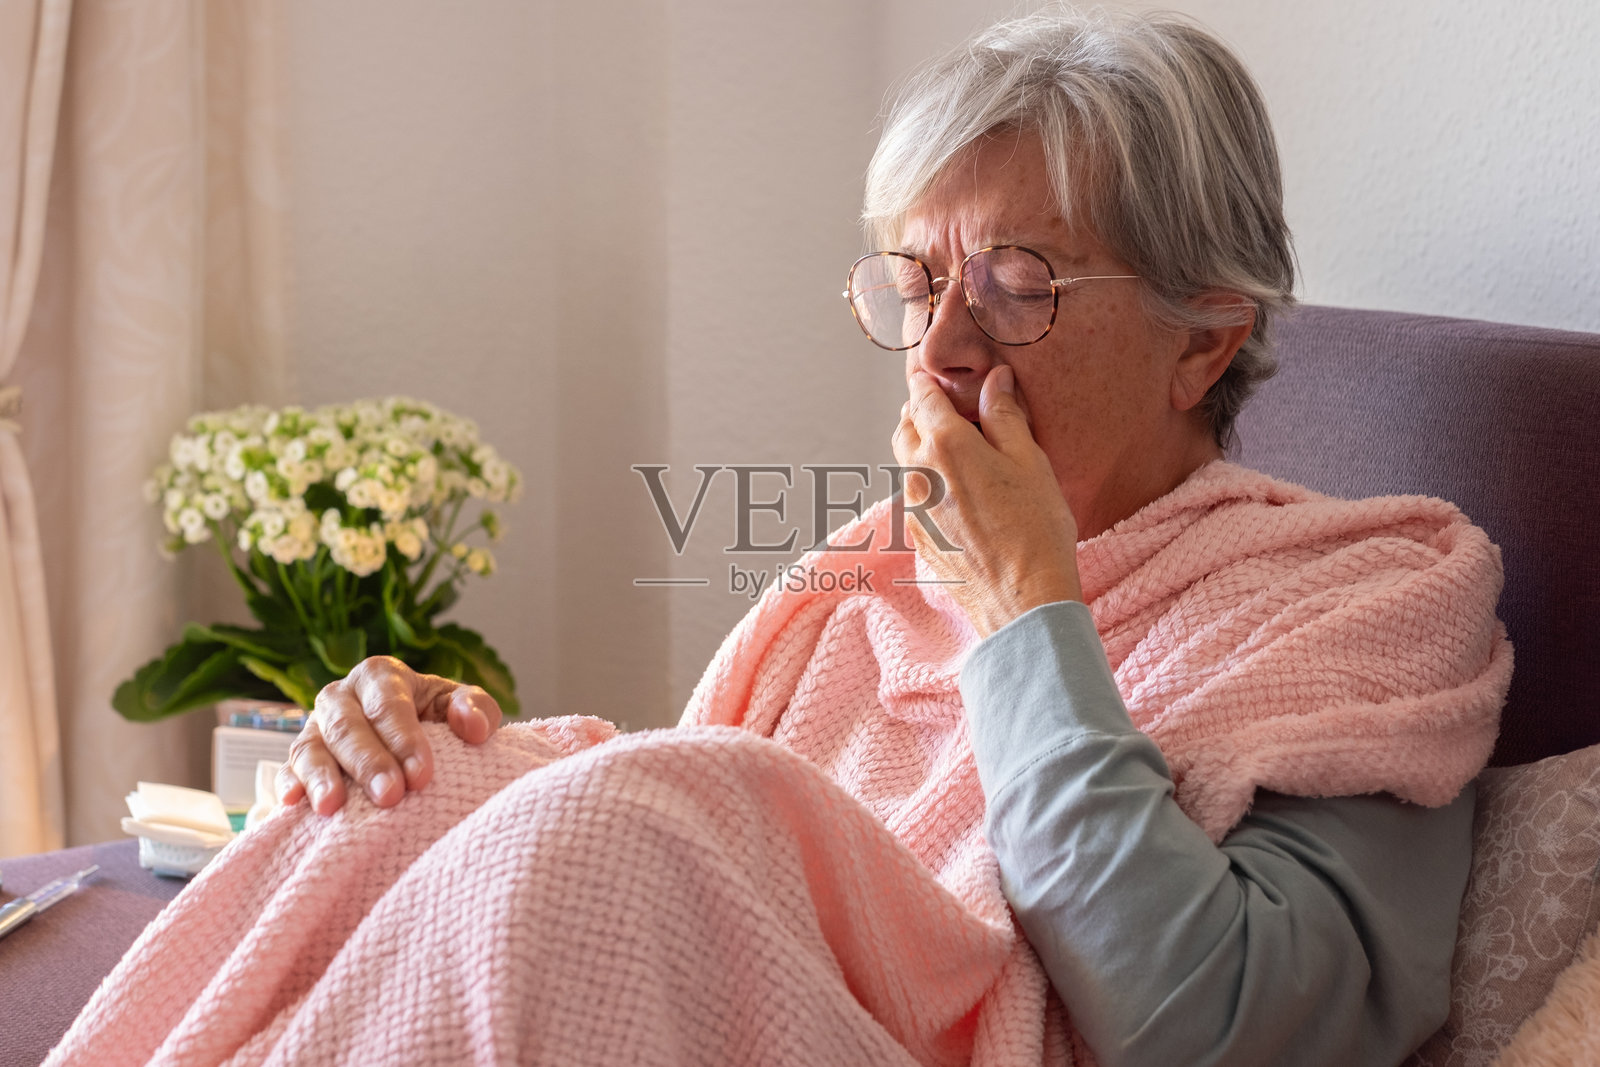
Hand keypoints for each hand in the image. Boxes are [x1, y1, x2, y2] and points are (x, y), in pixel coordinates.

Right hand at [278, 656, 501, 814]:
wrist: (409, 741)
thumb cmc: (436, 720)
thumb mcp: (459, 707)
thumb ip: (476, 708)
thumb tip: (473, 725)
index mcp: (380, 676)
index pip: (388, 703)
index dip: (404, 738)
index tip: (422, 775)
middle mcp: (341, 697)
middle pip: (347, 726)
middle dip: (368, 761)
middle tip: (390, 796)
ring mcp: (314, 728)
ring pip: (310, 747)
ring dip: (321, 776)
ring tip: (332, 807)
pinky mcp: (298, 760)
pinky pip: (287, 769)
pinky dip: (288, 784)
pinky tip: (293, 804)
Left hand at [891, 366, 1083, 636]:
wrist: (1021, 598)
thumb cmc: (1035, 527)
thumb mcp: (1030, 460)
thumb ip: (1005, 415)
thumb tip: (996, 379)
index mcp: (944, 444)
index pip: (922, 396)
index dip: (927, 380)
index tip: (932, 372)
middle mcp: (917, 472)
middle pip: (905, 426)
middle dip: (920, 411)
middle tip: (947, 408)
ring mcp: (913, 507)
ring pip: (905, 462)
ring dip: (921, 447)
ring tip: (955, 449)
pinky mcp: (917, 536)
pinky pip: (913, 495)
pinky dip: (927, 482)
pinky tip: (957, 492)